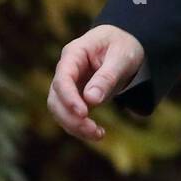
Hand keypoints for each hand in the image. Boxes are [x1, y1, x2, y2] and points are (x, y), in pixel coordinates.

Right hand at [47, 25, 144, 141]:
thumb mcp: (121, 56)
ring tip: (98, 135)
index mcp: (74, 53)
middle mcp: (66, 70)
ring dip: (74, 126)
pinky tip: (98, 133)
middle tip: (93, 130)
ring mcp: (69, 85)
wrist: (125, 45)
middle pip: (56, 98)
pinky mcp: (75, 97)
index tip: (84, 113)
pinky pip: (70, 115)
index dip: (69, 98)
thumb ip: (107, 76)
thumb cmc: (123, 45)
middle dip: (70, 118)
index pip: (63, 78)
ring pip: (59, 110)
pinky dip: (80, 127)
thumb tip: (91, 100)